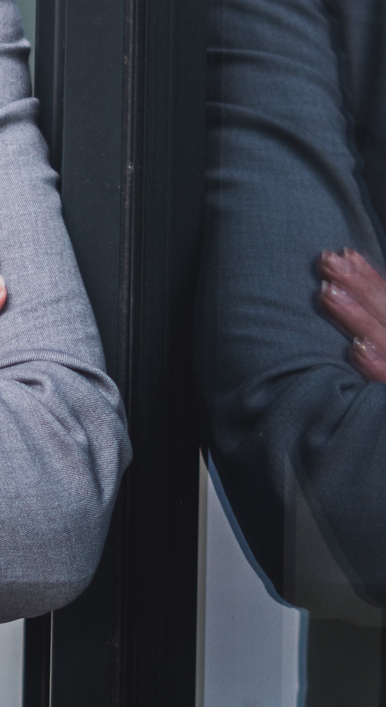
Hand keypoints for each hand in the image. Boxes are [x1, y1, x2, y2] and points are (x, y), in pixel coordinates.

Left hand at [319, 249, 385, 381]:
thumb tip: (352, 294)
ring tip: (326, 293)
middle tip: (327, 261)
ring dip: (359, 317)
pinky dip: (377, 366)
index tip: (346, 253)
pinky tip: (356, 349)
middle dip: (359, 287)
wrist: (384, 454)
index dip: (372, 278)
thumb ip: (378, 325)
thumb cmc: (383, 366)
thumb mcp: (380, 347)